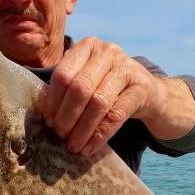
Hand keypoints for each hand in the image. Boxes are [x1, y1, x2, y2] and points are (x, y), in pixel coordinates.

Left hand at [41, 37, 165, 155]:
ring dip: (82, 129)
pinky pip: (116, 116)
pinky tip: (90, 147)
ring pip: (98, 103)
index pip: (63, 74)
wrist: (147, 90)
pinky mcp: (141, 88)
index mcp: (88, 46)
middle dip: (67, 116)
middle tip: (60, 135)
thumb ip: (69, 87)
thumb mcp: (88, 77)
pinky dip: (100, 135)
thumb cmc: (108, 86)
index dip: (53, 101)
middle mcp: (107, 52)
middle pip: (80, 88)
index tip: (49, 121)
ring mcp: (126, 68)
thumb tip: (47, 117)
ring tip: (74, 146)